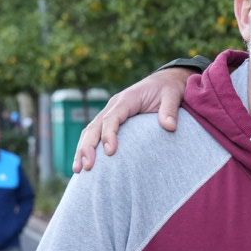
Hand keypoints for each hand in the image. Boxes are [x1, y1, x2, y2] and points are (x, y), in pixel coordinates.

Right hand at [73, 68, 197, 172]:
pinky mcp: (111, 120)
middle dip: (88, 146)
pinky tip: (83, 164)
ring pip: (91, 131)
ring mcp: (110, 112)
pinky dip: (87, 147)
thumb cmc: (168, 89)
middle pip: (95, 126)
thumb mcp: (172, 95)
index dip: (109, 135)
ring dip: (82, 149)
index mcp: (127, 99)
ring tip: (78, 169)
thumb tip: (170, 127)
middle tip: (86, 166)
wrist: (164, 81)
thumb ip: (170, 110)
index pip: (112, 118)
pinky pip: (95, 133)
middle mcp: (114, 105)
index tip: (110, 152)